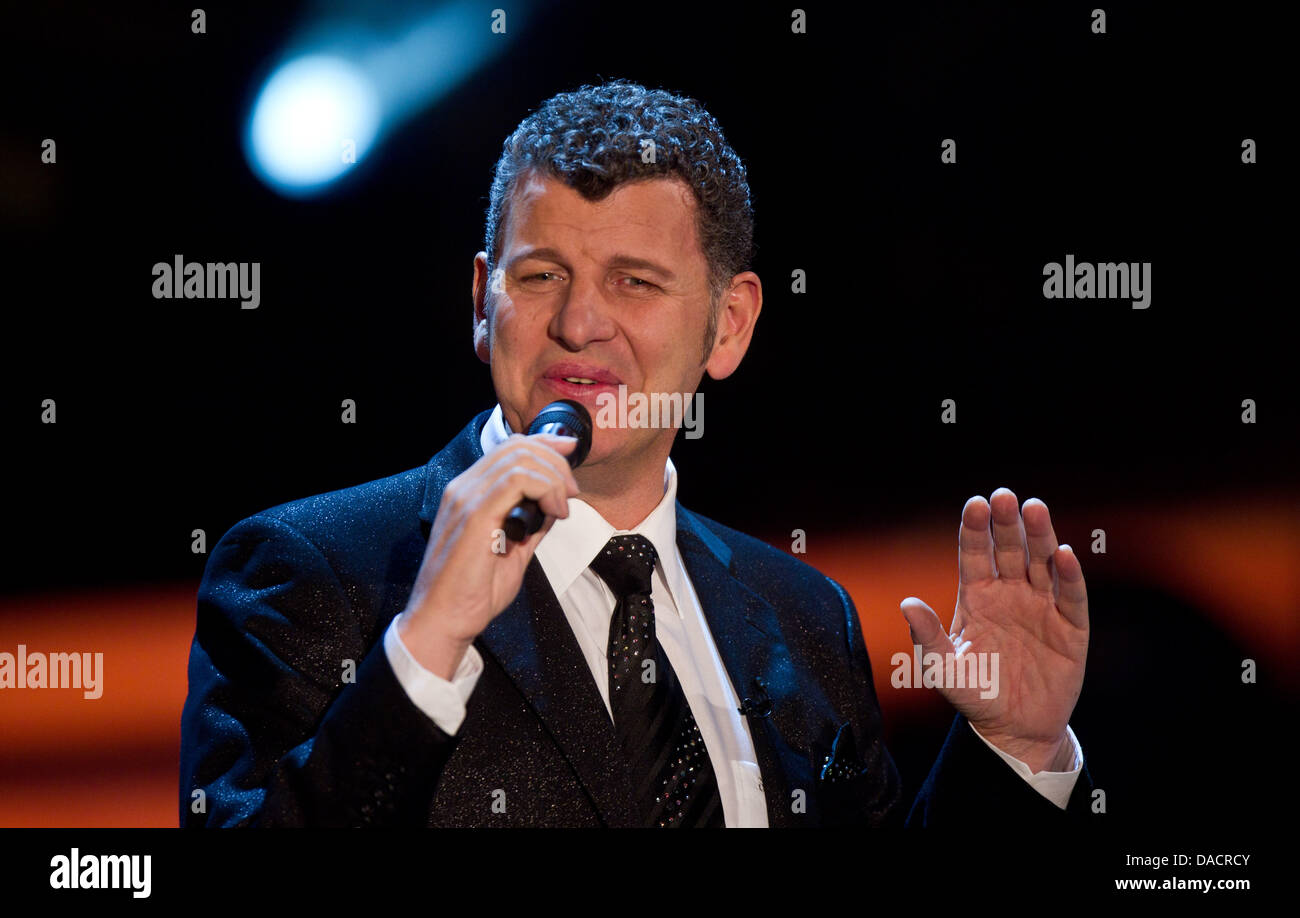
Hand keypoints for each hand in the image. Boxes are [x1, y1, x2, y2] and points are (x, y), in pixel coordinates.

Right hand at [397, 433, 579, 677]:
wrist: (444, 621)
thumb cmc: (472, 593)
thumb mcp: (514, 551)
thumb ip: (532, 524)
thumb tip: (555, 505)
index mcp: (469, 493)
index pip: (508, 448)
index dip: (544, 445)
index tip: (570, 455)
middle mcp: (464, 488)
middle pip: (517, 447)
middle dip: (556, 462)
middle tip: (572, 492)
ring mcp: (466, 498)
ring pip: (520, 458)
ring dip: (554, 477)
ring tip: (563, 506)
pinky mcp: (474, 515)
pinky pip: (516, 480)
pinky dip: (545, 489)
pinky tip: (553, 513)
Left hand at [900, 488, 1088, 772]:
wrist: (1013, 728)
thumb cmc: (975, 693)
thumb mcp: (943, 668)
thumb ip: (927, 636)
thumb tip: (907, 603)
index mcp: (978, 596)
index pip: (976, 554)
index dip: (976, 529)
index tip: (975, 504)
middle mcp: (1010, 593)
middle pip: (1010, 550)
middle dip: (1007, 523)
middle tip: (1005, 496)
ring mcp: (1041, 607)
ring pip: (1042, 563)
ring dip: (1040, 537)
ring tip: (1035, 510)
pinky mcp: (1070, 628)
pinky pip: (1070, 597)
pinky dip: (1069, 576)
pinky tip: (1064, 555)